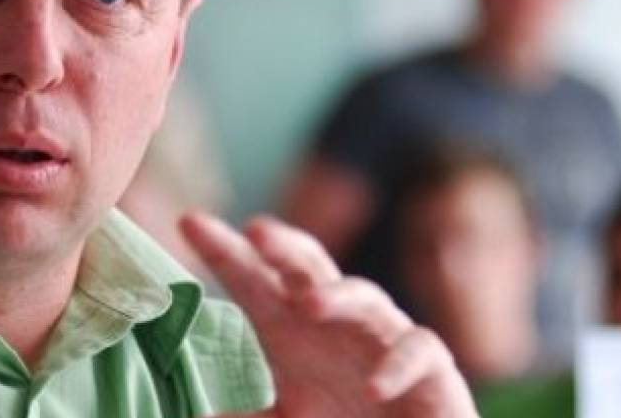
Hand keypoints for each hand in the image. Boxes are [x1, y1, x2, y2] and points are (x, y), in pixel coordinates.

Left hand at [179, 212, 477, 417]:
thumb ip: (245, 415)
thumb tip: (193, 413)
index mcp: (293, 329)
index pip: (255, 280)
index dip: (225, 251)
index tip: (188, 221)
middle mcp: (337, 324)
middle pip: (308, 269)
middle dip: (284, 245)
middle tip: (254, 231)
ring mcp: (384, 341)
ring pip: (365, 298)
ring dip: (337, 296)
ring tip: (308, 304)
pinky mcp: (432, 370)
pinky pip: (419, 350)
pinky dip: (397, 364)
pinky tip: (374, 386)